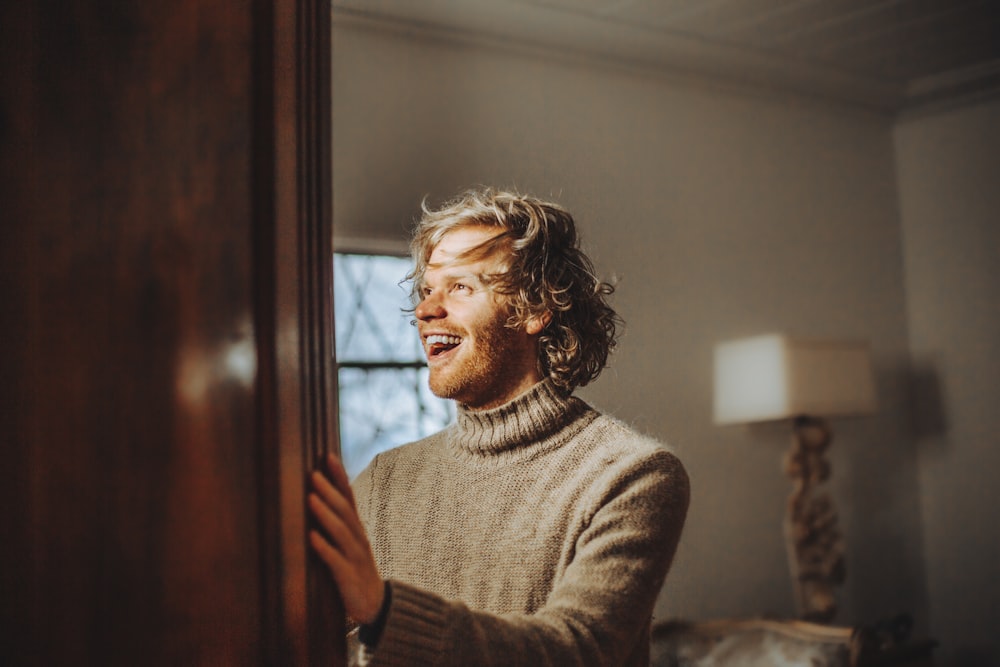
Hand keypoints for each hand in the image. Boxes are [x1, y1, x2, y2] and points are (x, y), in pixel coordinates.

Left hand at [308, 454, 384, 623]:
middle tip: (314, 474)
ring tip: (311, 498)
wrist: (375, 605)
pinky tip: (311, 538)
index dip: (340, 477)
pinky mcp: (349, 577)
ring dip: (325, 514)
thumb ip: (336, 524)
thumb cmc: (355, 570)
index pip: (349, 497)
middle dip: (329, 491)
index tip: (328, 456)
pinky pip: (336, 560)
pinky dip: (324, 548)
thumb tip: (315, 499)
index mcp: (356, 529)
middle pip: (345, 511)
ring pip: (341, 532)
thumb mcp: (348, 544)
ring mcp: (355, 557)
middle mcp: (358, 538)